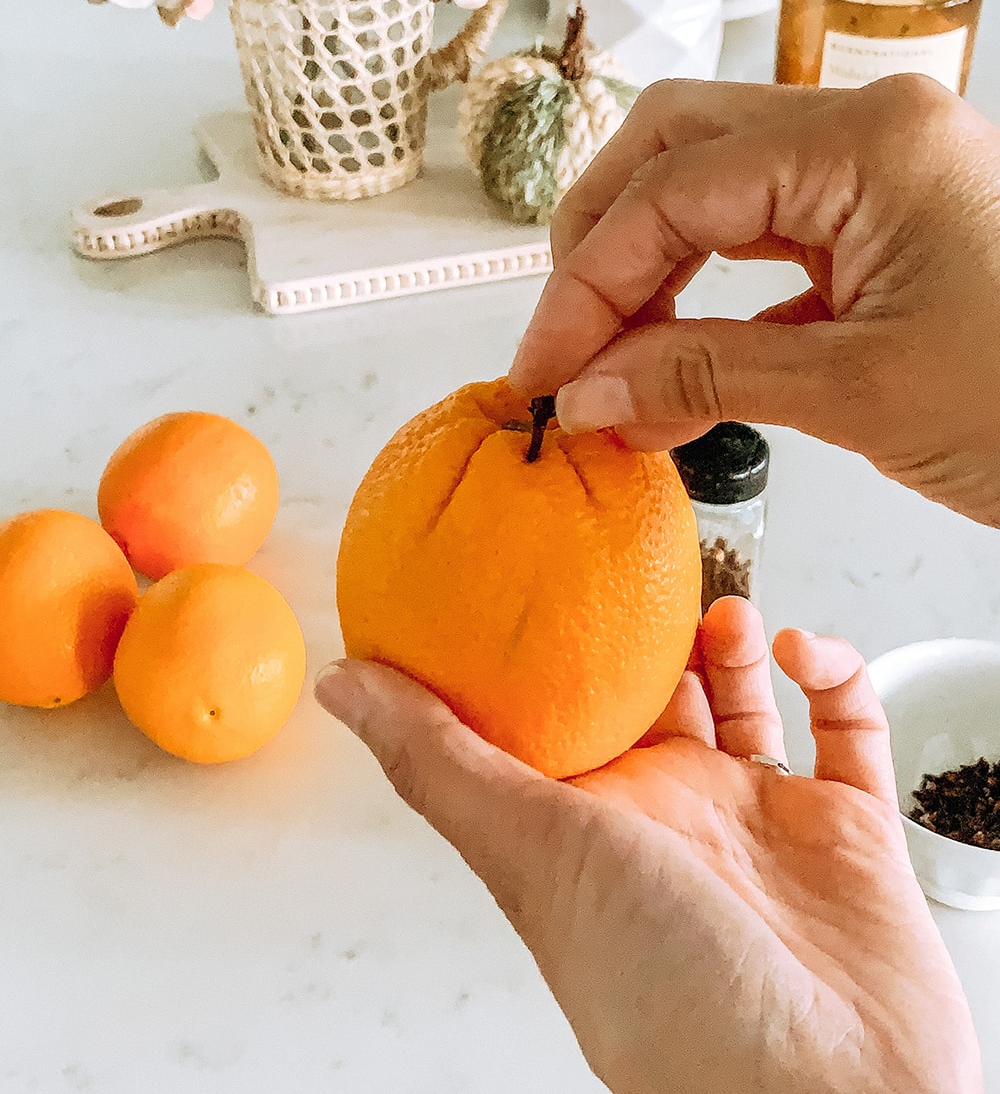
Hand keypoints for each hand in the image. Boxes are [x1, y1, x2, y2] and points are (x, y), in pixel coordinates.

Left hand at [315, 599, 981, 1093]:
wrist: (825, 1086)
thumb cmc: (666, 993)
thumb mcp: (532, 850)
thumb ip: (439, 761)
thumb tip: (341, 682)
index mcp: (591, 821)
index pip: (559, 711)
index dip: (547, 643)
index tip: (538, 563)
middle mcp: (672, 816)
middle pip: (656, 692)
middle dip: (653, 627)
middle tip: (648, 561)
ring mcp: (761, 820)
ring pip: (746, 696)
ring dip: (736, 637)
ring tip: (723, 605)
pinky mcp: (849, 826)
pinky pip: (848, 725)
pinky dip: (834, 672)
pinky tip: (799, 648)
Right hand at [508, 76, 999, 526]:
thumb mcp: (859, 395)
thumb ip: (703, 379)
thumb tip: (588, 393)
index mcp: (866, 143)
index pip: (673, 192)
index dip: (585, 286)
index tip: (544, 373)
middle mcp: (865, 130)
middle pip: (676, 147)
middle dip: (602, 246)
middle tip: (568, 346)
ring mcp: (874, 172)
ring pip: (713, 187)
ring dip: (648, 270)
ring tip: (616, 366)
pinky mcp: (880, 223)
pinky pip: (762, 237)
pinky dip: (705, 296)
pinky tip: (680, 359)